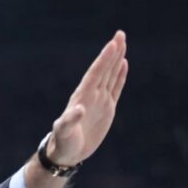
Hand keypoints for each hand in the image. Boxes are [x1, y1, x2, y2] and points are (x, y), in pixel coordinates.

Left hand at [46, 31, 128, 165]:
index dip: (104, 59)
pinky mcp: (106, 108)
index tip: (113, 44)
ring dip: (116, 59)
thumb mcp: (64, 132)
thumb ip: (69, 120)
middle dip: (112, 52)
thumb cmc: (63, 142)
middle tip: (120, 34)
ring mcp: (99, 100)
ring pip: (110, 75)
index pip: (95, 74)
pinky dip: (119, 76)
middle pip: (104, 69)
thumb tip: (78, 109)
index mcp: (82, 97)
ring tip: (122, 43)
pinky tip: (123, 64)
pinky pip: (115, 88)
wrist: (67, 153)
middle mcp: (91, 95)